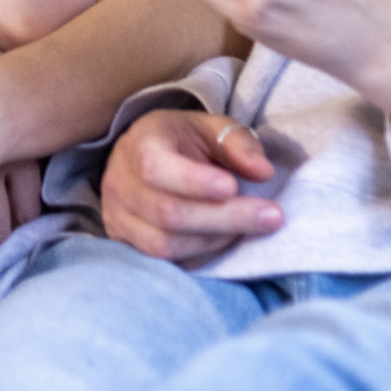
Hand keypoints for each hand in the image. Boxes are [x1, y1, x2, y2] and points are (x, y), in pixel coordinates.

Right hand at [101, 109, 283, 263]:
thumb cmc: (184, 141)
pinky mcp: (126, 243)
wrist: (146, 157)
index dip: (195, 182)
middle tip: (272, 216)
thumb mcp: (211, 129)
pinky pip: (164, 262)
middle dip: (225, 218)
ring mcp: (118, 218)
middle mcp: (120, 183)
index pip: (155, 167)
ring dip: (215, 240)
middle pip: (168, 213)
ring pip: (165, 244)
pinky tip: (226, 239)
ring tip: (250, 225)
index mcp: (139, 143)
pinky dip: (200, 254)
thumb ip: (238, 144)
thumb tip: (263, 171)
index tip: (234, 187)